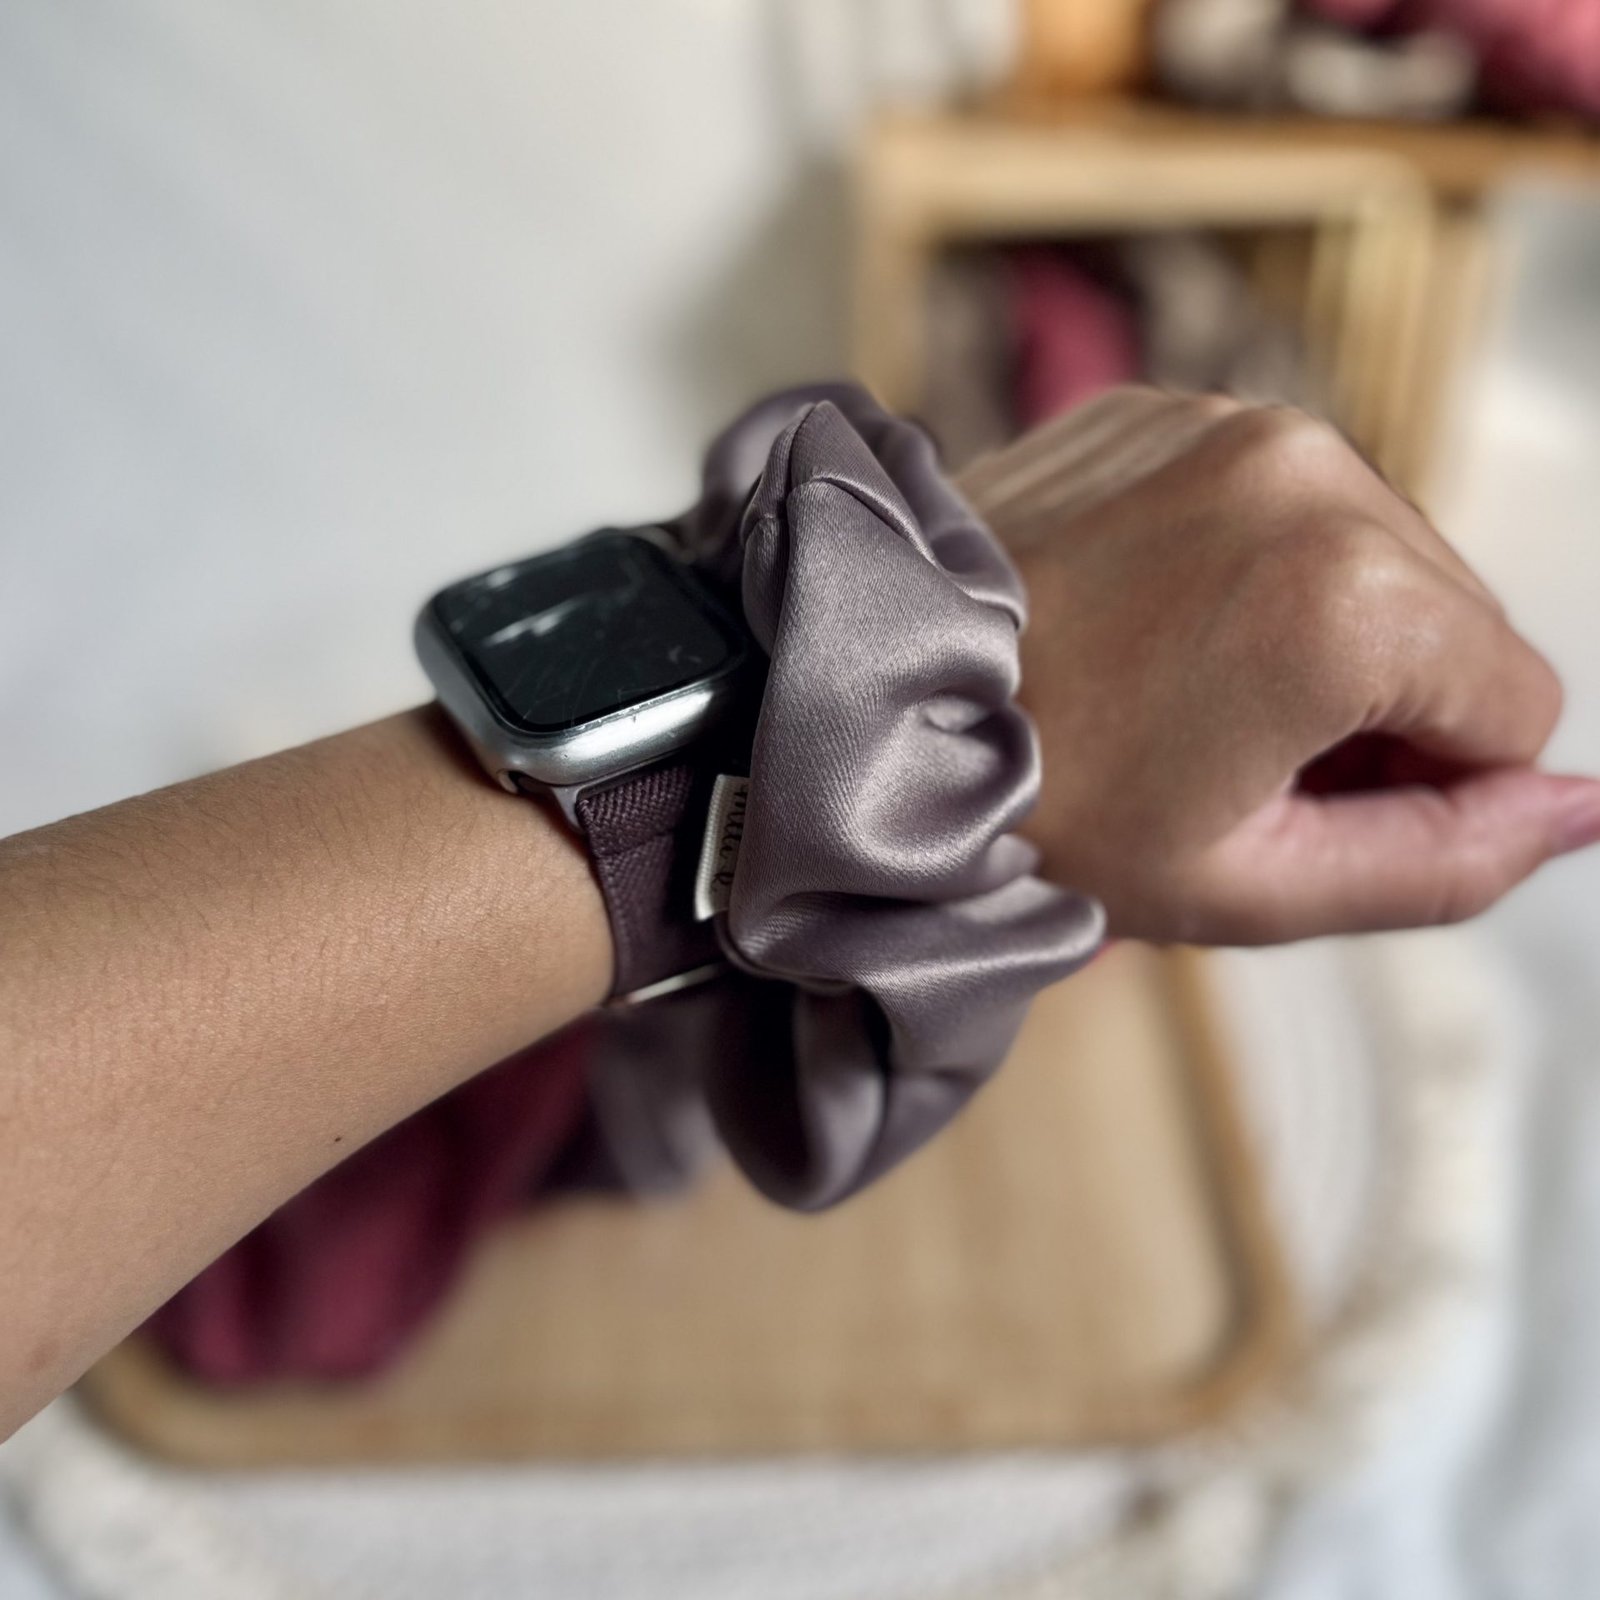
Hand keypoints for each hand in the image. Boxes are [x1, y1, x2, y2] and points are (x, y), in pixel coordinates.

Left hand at [969, 388, 1599, 943]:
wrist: (864, 706)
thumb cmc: (1038, 811)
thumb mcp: (1249, 883)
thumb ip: (1446, 858)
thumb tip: (1583, 809)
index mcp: (1348, 596)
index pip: (1519, 708)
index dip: (1430, 783)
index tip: (1305, 799)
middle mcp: (1308, 471)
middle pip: (1460, 618)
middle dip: (1383, 703)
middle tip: (1231, 757)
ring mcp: (1228, 422)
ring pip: (1380, 552)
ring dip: (1324, 632)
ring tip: (1184, 692)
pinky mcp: (1164, 410)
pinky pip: (1284, 499)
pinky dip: (1254, 566)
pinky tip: (1156, 624)